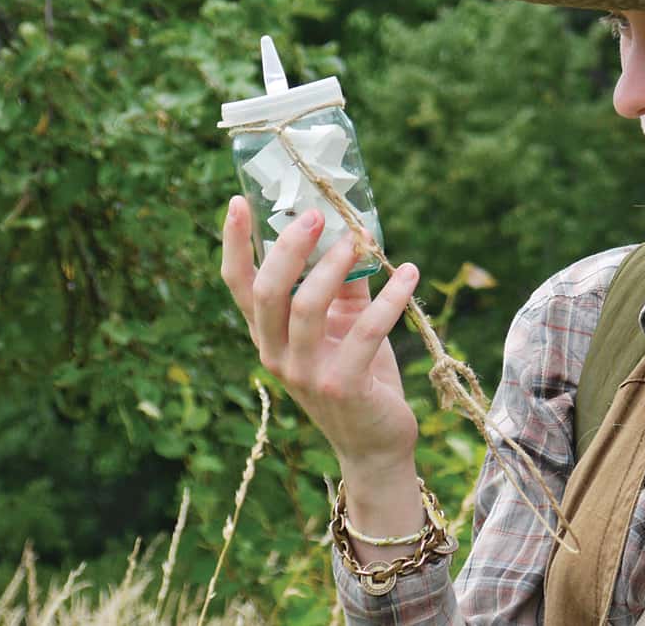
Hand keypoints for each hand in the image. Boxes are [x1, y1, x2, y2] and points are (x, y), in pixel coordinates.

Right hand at [219, 195, 419, 477]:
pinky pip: (365, 332)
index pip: (238, 286)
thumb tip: (356, 234)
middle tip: (317, 215)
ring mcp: (306, 374)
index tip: (237, 201)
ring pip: (307, 307)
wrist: (377, 444)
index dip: (234, 245)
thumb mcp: (346, 326)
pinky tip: (410, 274)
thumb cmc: (360, 376)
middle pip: (267, 292)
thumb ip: (345, 287)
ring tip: (360, 240)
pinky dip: (389, 299)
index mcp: (269, 336)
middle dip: (290, 248)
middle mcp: (276, 355)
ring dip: (335, 267)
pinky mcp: (343, 386)